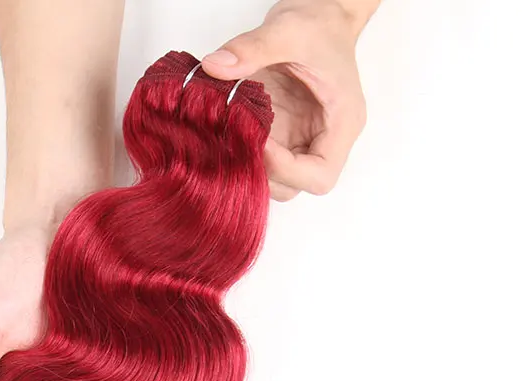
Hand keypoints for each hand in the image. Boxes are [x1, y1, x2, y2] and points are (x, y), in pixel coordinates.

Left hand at [201, 0, 368, 200]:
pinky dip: (243, 155)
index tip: (260, 143)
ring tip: (230, 138)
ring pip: (276, 181)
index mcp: (342, 123)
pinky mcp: (282, 138)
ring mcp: (300, 142)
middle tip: (237, 144)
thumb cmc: (317, 23)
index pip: (319, 175)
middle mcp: (323, 140)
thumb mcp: (287, 28)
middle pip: (295, 186)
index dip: (286, 170)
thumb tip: (214, 66)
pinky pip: (262, 162)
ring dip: (250, 168)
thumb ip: (252, 48)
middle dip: (264, 173)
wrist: (319, 15)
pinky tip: (228, 133)